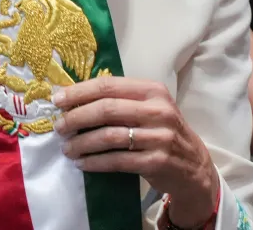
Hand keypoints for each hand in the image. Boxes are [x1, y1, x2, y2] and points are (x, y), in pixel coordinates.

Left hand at [54, 76, 218, 226]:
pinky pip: (117, 161)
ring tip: (67, 148)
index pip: (109, 86)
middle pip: (106, 109)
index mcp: (154, 91)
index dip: (80, 92)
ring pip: (109, 136)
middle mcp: (159, 111)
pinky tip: (82, 163)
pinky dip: (95, 162)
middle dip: (76, 117)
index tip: (57, 99)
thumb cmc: (164, 133)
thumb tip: (76, 98)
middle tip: (59, 127)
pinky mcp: (156, 162)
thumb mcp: (151, 109)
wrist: (194, 166)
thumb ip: (122, 101)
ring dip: (82, 143)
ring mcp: (159, 137)